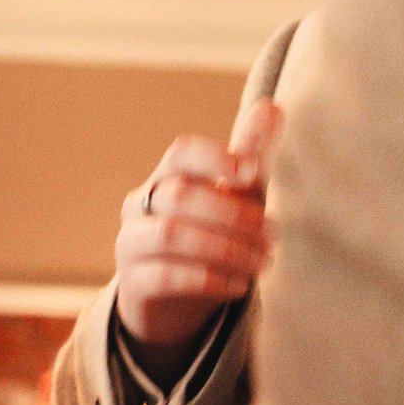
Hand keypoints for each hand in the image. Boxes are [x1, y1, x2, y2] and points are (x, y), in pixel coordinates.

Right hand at [114, 96, 281, 377]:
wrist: (173, 298)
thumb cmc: (208, 234)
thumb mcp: (233, 195)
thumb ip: (249, 154)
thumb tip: (271, 106)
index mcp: (166, 177)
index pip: (181, 153)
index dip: (214, 159)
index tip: (251, 173)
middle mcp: (141, 205)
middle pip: (179, 195)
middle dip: (232, 215)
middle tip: (273, 235)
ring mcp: (131, 243)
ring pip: (169, 234)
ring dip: (224, 248)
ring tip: (262, 262)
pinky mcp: (133, 281)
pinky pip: (165, 276)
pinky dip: (208, 279)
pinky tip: (240, 285)